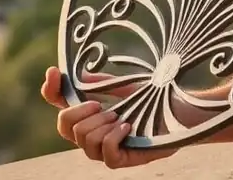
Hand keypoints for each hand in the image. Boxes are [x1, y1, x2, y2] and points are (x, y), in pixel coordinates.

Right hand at [40, 67, 177, 169]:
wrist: (181, 114)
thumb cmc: (153, 101)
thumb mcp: (124, 87)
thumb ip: (101, 83)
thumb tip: (78, 74)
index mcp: (90, 117)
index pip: (60, 108)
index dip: (51, 91)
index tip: (53, 72)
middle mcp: (94, 136)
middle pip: (65, 127)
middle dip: (81, 111)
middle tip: (102, 105)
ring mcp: (107, 151)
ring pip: (84, 141)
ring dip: (102, 124)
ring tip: (120, 117)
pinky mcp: (123, 161)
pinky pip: (106, 154)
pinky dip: (114, 137)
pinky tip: (127, 127)